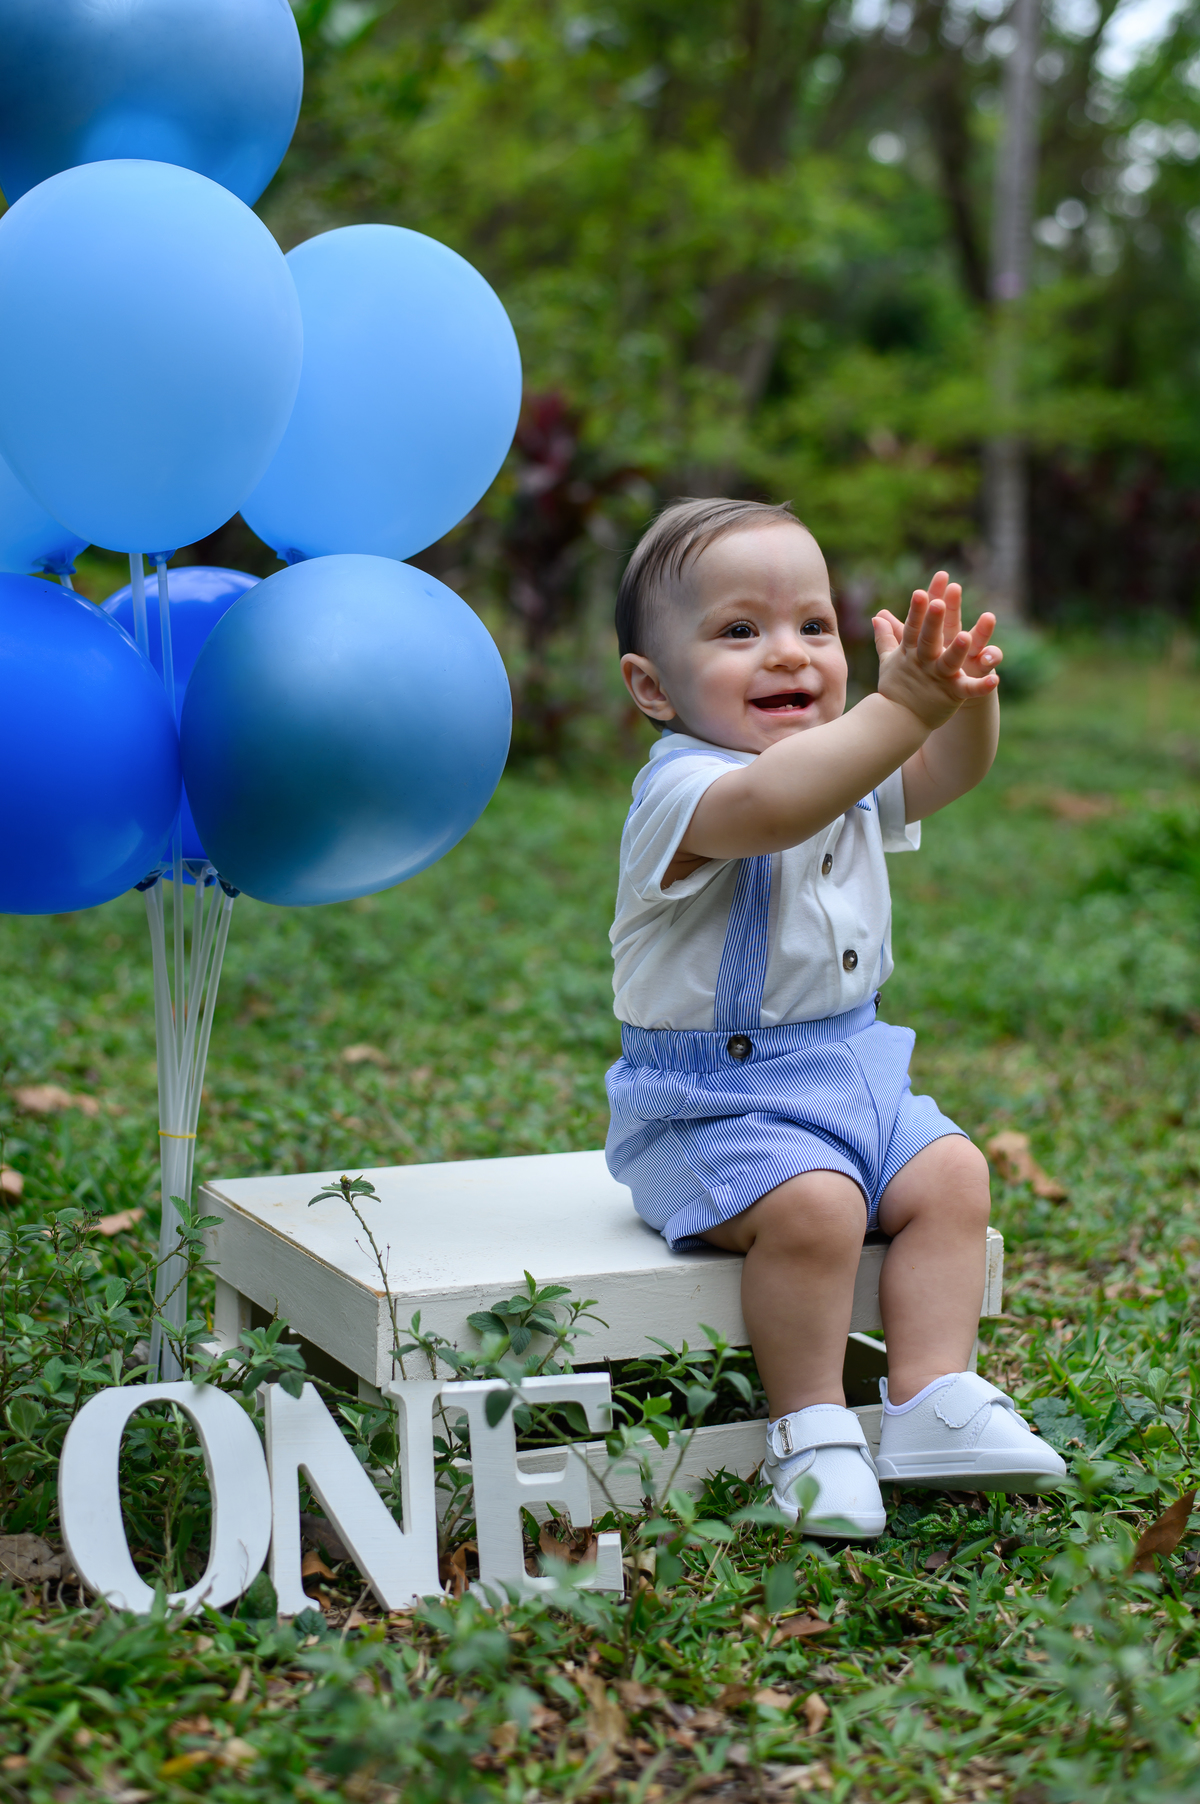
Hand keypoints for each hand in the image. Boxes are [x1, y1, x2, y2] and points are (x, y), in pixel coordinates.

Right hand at [872, 573, 999, 729]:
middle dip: (933, 622)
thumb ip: (886, 636)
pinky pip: (969, 690)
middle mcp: (924, 663)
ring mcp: (939, 679)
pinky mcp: (953, 694)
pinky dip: (982, 687)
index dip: (916, 610)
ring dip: (957, 650)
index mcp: (910, 653)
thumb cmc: (895, 688)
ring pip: (949, 662)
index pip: (912, 628)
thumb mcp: (889, 660)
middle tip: (938, 603)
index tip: (920, 592)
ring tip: (966, 636)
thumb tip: (877, 616)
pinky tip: (995, 679)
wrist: (898, 722)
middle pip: (928, 640)